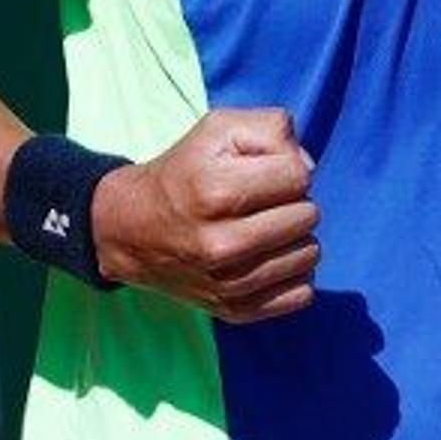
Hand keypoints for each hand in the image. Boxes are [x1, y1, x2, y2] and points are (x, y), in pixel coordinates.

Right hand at [92, 106, 321, 323]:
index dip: (287, 167)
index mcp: (214, 192)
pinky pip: (302, 293)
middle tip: (261, 202)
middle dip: (292, 202)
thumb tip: (308, 169)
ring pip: (309, 255)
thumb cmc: (184, 172)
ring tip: (264, 228)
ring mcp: (228, 283)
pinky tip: (267, 258)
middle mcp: (221, 243)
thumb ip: (272, 129)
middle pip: (307, 216)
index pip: (299, 176)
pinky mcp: (236, 310)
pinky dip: (293, 274)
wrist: (130, 230)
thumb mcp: (218, 129)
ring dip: (294, 238)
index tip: (263, 173)